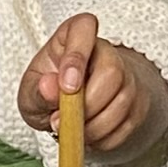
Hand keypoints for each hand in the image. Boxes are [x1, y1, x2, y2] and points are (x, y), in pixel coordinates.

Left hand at [16, 10, 164, 161]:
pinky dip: (104, 139)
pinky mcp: (137, 104)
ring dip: (93, 127)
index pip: (84, 28)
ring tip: (72, 131)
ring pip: (122, 102)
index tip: (66, 86)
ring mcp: (127, 77)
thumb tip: (49, 87)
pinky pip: (127, 125)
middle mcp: (106, 52)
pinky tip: (88, 135)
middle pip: (112, 72)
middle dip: (88, 105)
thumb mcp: (30, 91)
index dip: (77, 56)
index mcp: (75, 35)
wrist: (67, 109)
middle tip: (62, 121)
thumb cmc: (47, 92)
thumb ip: (37, 90)